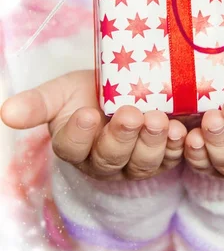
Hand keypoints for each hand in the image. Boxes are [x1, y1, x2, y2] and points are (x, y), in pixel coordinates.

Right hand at [1, 70, 186, 180]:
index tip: (85, 113)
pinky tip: (179, 131)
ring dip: (151, 143)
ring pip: (141, 163)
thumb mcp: (60, 92)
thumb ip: (36, 104)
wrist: (123, 86)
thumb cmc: (86, 91)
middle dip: (121, 137)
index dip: (78, 134)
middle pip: (110, 158)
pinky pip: (168, 159)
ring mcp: (133, 162)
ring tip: (158, 120)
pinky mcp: (160, 157)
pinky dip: (175, 147)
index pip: (71, 147)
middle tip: (132, 115)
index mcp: (73, 145)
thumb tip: (5, 112)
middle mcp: (102, 160)